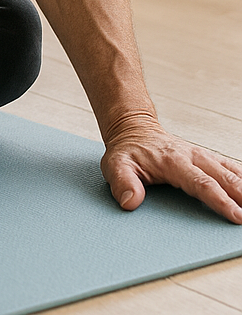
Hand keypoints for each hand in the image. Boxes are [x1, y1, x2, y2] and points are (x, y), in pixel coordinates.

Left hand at [101, 115, 241, 223]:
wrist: (133, 129)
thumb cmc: (127, 151)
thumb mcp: (115, 165)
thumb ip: (122, 182)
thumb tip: (131, 202)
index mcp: (173, 161)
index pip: (201, 183)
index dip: (220, 201)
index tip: (236, 216)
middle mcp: (191, 157)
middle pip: (223, 178)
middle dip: (241, 197)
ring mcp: (201, 156)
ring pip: (231, 171)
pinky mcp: (206, 158)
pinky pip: (230, 166)